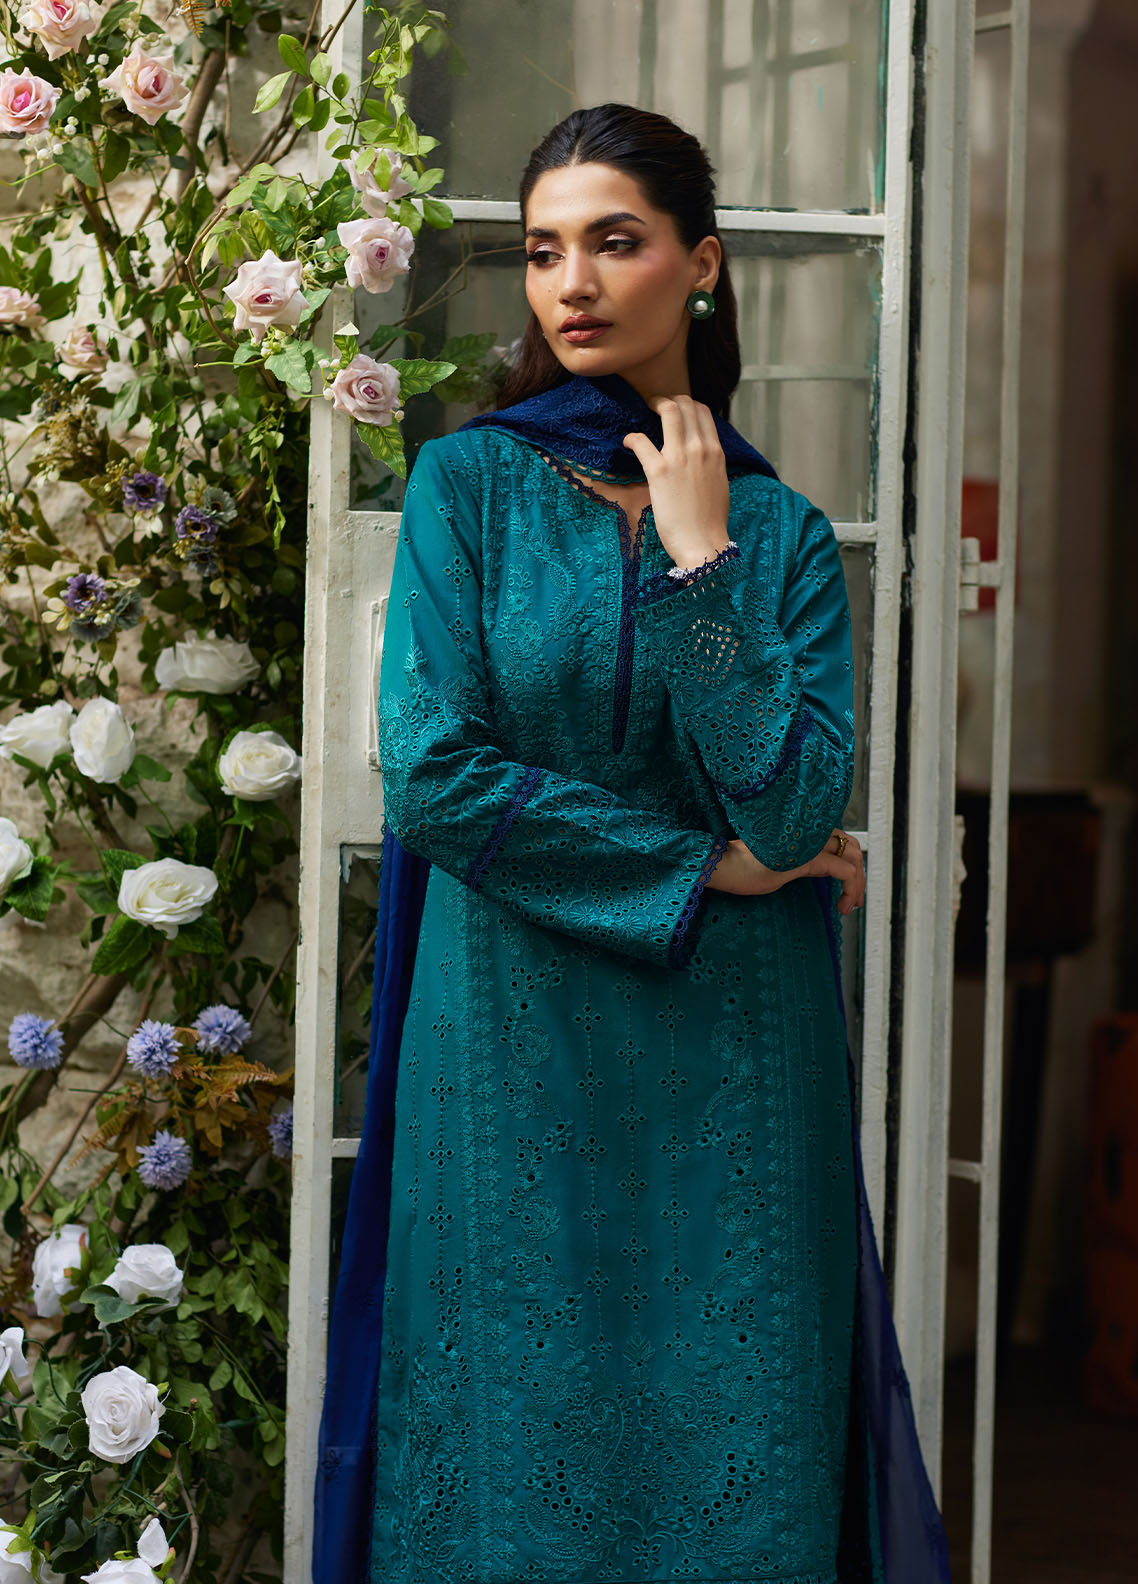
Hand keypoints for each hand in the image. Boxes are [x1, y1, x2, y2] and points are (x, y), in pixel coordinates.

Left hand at [622, 394, 731, 568]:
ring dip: (655, 405)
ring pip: (669, 411)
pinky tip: (627, 442)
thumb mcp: (719, 484)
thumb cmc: (710, 522)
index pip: (703, 412)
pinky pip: (641, 441)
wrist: (704, 544)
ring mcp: (680, 458)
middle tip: (657, 407)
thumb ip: (711, 465)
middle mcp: (701, 449)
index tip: (676, 410)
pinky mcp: (659, 471)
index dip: (687, 405)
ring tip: (645, 410)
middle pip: (686, 405)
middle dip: (670, 400)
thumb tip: (701, 459)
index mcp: (716, 452)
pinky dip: (632, 438)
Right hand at [707, 831, 865, 916]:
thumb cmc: (740, 869)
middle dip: (860, 873)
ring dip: (858, 883)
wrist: (721, 866)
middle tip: (856, 898)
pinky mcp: (807, 859)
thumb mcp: (780, 866)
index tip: (848, 887)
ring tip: (851, 904)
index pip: (838, 839)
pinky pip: (843, 871)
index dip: (850, 861)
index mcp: (802, 833)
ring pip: (852, 856)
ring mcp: (809, 843)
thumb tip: (824, 868)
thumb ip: (805, 863)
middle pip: (850, 845)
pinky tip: (844, 905)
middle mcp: (809, 833)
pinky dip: (851, 888)